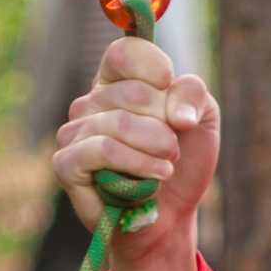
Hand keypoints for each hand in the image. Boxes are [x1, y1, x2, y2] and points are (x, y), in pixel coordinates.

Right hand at [50, 36, 218, 270]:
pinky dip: (135, 164)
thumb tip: (176, 114)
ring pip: (119, 123)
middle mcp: (91, 102)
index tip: (171, 93)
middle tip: (174, 149)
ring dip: (155, 149)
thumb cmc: (181, 164)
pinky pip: (101, 151)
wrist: (170, 217)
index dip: (153, 69)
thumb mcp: (203, 119)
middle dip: (165, 125)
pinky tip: (151, 180)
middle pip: (132, 93)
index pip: (124, 53)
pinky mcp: (66, 164)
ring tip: (166, 168)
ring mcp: (74, 133)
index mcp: (117, 82)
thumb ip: (193, 94)